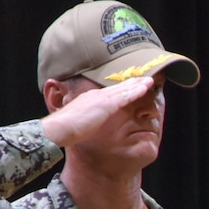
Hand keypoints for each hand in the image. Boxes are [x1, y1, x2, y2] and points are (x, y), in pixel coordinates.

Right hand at [41, 76, 155, 147]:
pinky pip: (124, 97)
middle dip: (132, 83)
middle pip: (118, 87)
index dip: (121, 89)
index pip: (109, 92)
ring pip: (124, 89)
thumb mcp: (75, 121)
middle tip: (144, 79)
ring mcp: (101, 99)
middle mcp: (96, 95)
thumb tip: (85, 124)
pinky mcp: (106, 105)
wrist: (58, 128)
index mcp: (89, 99)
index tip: (130, 86)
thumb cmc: (63, 129)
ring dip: (138, 85)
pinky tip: (145, 88)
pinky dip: (135, 91)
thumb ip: (83, 120)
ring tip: (149, 81)